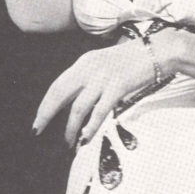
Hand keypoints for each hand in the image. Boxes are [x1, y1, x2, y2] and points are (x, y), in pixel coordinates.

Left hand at [32, 40, 155, 148]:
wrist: (156, 51)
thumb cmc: (132, 59)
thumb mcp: (104, 63)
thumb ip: (88, 77)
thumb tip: (73, 101)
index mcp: (85, 61)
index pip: (58, 84)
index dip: (46, 103)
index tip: (39, 118)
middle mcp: (90, 68)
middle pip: (60, 93)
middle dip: (46, 114)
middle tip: (38, 130)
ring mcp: (103, 78)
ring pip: (78, 107)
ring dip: (70, 128)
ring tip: (68, 142)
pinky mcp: (118, 87)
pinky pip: (99, 112)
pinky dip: (90, 127)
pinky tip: (85, 138)